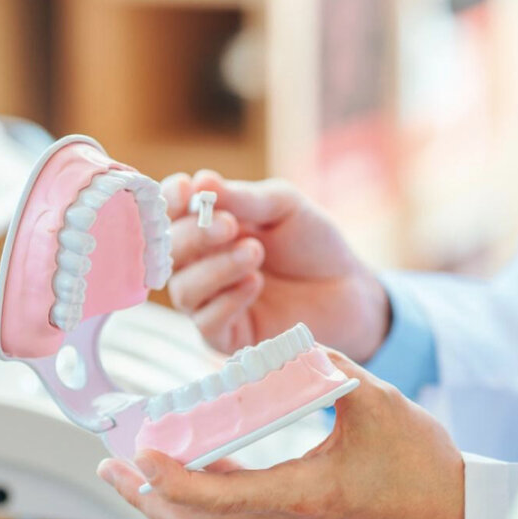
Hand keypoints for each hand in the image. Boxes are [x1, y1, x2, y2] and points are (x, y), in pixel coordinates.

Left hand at [97, 351, 465, 518]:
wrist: (449, 510)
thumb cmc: (421, 463)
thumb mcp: (378, 402)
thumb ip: (331, 366)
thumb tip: (290, 343)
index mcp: (303, 493)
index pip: (217, 497)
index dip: (170, 478)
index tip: (139, 453)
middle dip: (145, 499)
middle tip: (110, 468)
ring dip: (165, 500)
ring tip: (132, 471)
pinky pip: (231, 515)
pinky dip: (197, 494)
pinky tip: (187, 465)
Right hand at [160, 170, 389, 361]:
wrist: (349, 288)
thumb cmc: (313, 243)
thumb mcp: (285, 207)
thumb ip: (245, 199)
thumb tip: (201, 182)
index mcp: (207, 227)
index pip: (169, 214)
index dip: (170, 201)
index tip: (187, 190)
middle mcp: (200, 265)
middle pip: (168, 253)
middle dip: (194, 235)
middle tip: (230, 226)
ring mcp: (211, 302)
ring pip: (183, 289)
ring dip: (215, 269)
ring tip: (254, 252)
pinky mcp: (228, 336)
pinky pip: (206, 322)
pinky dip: (226, 301)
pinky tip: (254, 284)